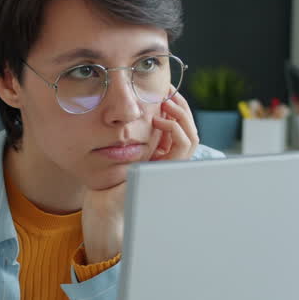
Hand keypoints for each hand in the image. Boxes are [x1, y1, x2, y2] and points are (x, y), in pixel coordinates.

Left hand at [80, 94, 198, 263]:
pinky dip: (176, 129)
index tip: (164, 93)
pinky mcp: (170, 170)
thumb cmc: (109, 183)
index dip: (176, 109)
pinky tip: (159, 120)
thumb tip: (138, 113)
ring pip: (192, 136)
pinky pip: (184, 146)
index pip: (180, 129)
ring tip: (166, 102)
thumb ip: (134, 139)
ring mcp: (173, 167)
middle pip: (189, 130)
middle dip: (181, 108)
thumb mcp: (123, 154)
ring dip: (182, 115)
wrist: (106, 206)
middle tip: (167, 92)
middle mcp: (172, 163)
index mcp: (163, 157)